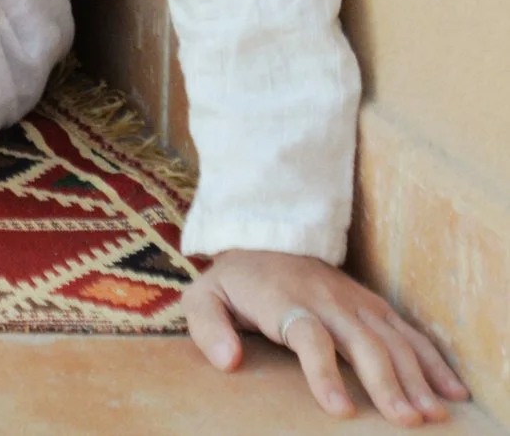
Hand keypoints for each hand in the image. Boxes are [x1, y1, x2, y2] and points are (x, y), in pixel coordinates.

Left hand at [188, 248, 469, 424]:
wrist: (265, 239)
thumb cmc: (234, 281)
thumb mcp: (203, 296)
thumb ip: (208, 328)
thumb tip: (228, 362)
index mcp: (284, 300)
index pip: (309, 336)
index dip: (325, 373)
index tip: (340, 409)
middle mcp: (326, 299)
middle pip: (363, 342)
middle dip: (386, 382)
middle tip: (404, 420)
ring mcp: (355, 301)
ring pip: (392, 339)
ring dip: (416, 377)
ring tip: (432, 414)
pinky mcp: (373, 305)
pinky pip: (409, 332)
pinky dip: (433, 360)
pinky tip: (452, 390)